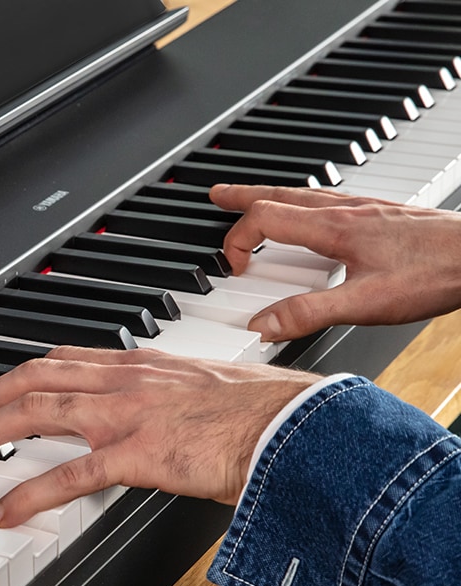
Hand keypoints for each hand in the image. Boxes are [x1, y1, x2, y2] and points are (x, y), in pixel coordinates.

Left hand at [0, 346, 320, 527]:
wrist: (290, 425)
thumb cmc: (259, 408)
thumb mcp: (203, 385)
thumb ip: (169, 391)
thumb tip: (156, 406)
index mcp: (143, 364)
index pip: (68, 357)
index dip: (28, 368)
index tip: (9, 381)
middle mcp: (126, 381)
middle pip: (41, 376)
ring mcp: (127, 415)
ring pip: (41, 411)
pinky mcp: (136, 454)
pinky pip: (67, 476)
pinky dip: (27, 493)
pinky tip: (5, 508)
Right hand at [210, 184, 460, 341]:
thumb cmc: (433, 274)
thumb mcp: (366, 303)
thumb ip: (309, 314)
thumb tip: (263, 324)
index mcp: (331, 227)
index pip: (263, 218)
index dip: (238, 241)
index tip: (235, 268)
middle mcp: (343, 210)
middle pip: (277, 194)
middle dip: (241, 196)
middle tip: (218, 195)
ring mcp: (361, 208)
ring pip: (301, 194)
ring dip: (268, 196)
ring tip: (252, 199)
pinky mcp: (378, 214)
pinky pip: (325, 200)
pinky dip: (299, 202)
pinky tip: (309, 215)